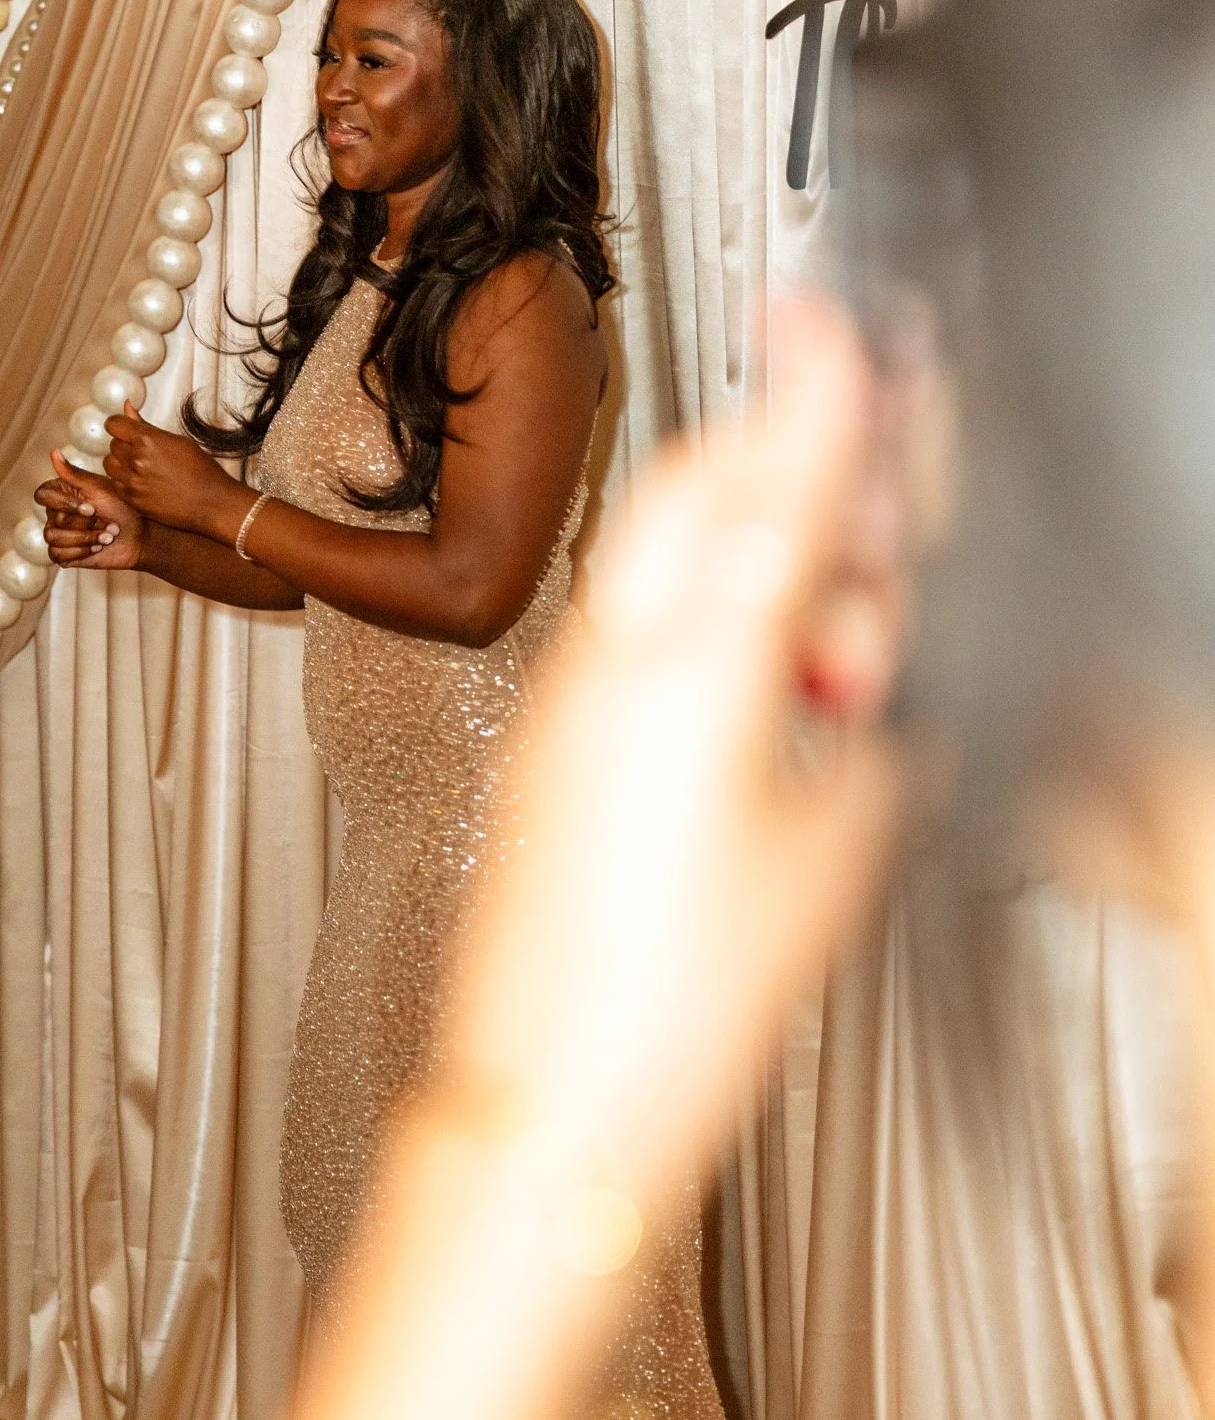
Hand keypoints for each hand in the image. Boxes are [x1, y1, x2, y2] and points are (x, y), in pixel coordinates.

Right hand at [37, 458, 144, 570]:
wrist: (140, 535)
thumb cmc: (122, 507)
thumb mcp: (99, 488)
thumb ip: (73, 473)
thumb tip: (53, 451)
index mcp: (62, 493)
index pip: (42, 495)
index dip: (65, 504)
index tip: (91, 508)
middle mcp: (56, 513)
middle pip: (54, 520)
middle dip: (86, 524)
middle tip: (108, 522)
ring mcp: (60, 534)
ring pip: (54, 538)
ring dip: (86, 538)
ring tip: (107, 536)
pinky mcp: (65, 555)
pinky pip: (58, 555)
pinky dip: (81, 552)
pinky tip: (97, 547)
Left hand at [102, 406, 244, 537]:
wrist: (211, 502)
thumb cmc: (200, 469)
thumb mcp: (176, 440)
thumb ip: (146, 425)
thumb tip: (127, 406)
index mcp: (147, 440)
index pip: (114, 424)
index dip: (118, 424)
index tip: (124, 428)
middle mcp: (136, 460)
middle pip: (112, 444)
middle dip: (123, 444)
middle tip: (142, 450)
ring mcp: (133, 482)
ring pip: (109, 464)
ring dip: (120, 462)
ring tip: (139, 465)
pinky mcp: (133, 500)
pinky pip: (115, 483)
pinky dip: (123, 480)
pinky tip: (141, 480)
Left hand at [443, 295, 909, 1176]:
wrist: (546, 1105)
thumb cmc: (678, 1002)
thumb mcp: (836, 850)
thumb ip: (870, 727)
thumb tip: (873, 673)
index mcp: (697, 671)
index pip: (777, 489)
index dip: (818, 393)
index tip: (833, 314)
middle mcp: (613, 662)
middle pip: (705, 495)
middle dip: (793, 478)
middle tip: (870, 540)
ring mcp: (568, 698)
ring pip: (670, 558)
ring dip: (757, 558)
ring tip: (832, 664)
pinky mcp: (551, 742)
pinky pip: (635, 628)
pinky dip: (706, 623)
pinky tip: (759, 699)